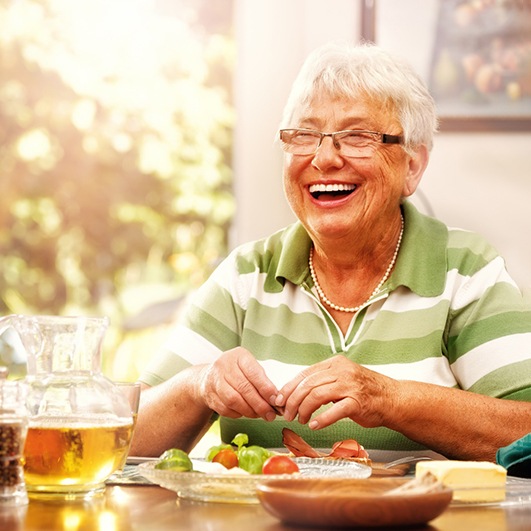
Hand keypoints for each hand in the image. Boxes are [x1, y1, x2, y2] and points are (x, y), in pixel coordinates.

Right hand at [198, 347, 279, 420]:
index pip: (253, 372)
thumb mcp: (249, 366)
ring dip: (249, 411)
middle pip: (244, 388)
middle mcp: (224, 366)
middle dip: (260, 404)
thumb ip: (262, 379)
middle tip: (270, 414)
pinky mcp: (210, 396)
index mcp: (239, 356)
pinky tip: (247, 413)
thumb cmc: (237, 371)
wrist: (210, 376)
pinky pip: (226, 409)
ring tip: (260, 415)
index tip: (276, 400)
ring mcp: (215, 381)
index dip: (266, 388)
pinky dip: (238, 414)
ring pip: (233, 400)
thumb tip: (276, 398)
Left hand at [275, 354, 396, 428]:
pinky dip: (322, 419)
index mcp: (335, 364)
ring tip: (300, 420)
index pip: (305, 374)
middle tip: (287, 414)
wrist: (393, 399)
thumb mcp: (342, 378)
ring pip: (317, 395)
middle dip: (293, 401)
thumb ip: (322, 381)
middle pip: (308, 385)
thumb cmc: (365, 391)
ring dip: (304, 410)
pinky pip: (334, 410)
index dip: (289, 388)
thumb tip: (295, 393)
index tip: (279, 400)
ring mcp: (350, 386)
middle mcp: (342, 371)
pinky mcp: (358, 402)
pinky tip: (314, 425)